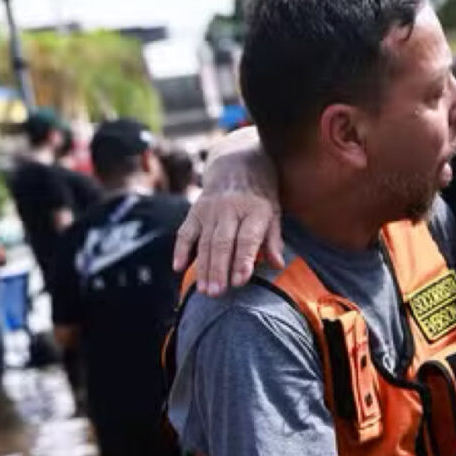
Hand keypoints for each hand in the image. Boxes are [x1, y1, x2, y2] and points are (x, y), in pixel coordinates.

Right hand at [173, 143, 284, 295]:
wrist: (236, 163)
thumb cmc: (260, 197)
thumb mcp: (273, 213)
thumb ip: (273, 240)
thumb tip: (278, 264)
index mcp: (254, 210)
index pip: (247, 238)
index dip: (243, 260)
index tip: (240, 281)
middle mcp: (230, 209)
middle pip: (222, 243)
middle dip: (219, 269)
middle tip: (217, 293)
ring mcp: (210, 210)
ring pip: (204, 241)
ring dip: (203, 267)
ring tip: (204, 291)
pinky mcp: (195, 211)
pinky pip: (185, 232)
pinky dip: (181, 250)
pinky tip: (178, 268)